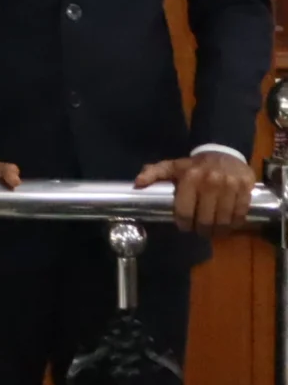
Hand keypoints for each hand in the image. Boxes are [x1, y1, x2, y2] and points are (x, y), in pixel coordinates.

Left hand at [138, 152, 255, 236]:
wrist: (224, 152)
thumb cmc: (195, 165)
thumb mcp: (172, 166)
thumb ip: (154, 173)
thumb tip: (137, 183)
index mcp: (190, 177)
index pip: (185, 211)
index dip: (184, 224)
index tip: (185, 227)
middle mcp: (211, 182)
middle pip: (205, 219)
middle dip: (202, 230)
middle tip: (201, 232)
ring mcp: (230, 185)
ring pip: (224, 219)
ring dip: (218, 231)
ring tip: (214, 232)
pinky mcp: (246, 188)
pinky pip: (240, 213)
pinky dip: (234, 223)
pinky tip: (228, 224)